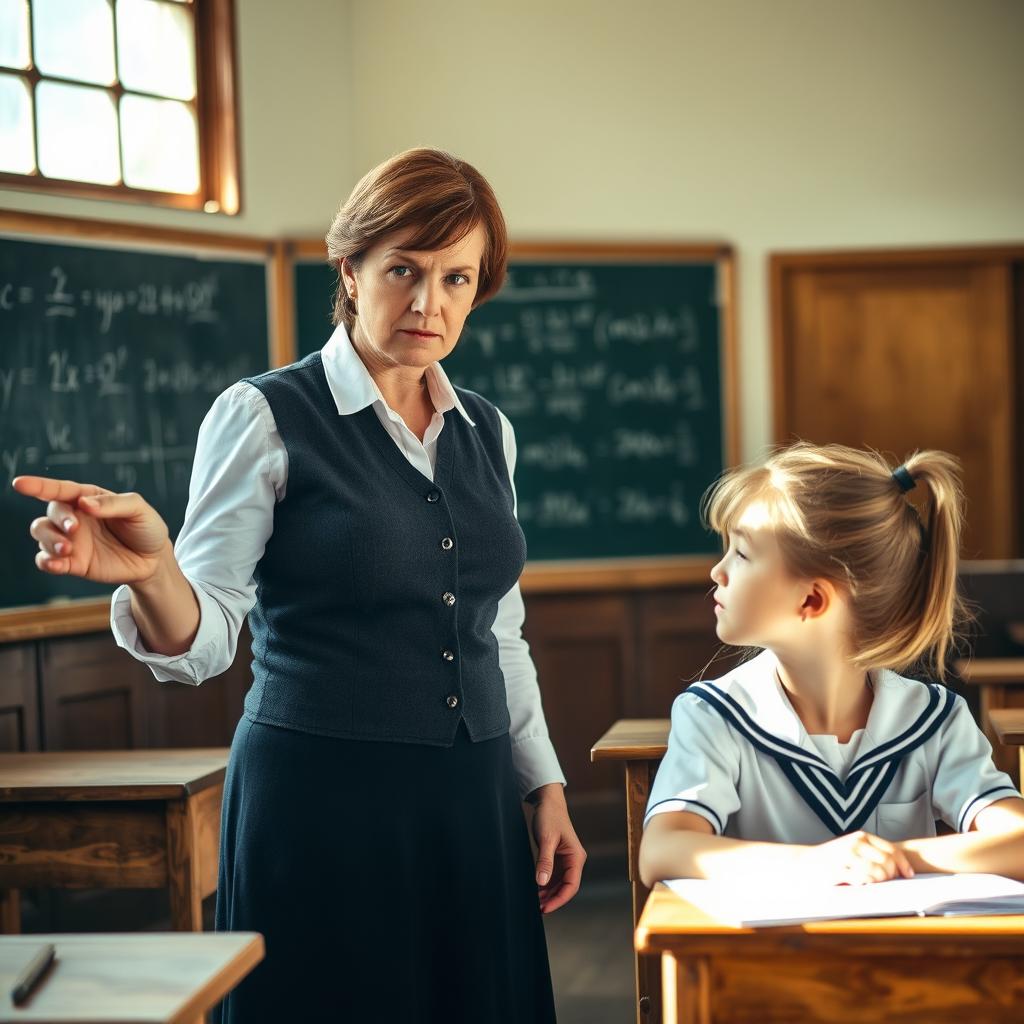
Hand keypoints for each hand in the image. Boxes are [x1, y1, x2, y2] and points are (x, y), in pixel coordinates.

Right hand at [13, 476, 169, 584]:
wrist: (154, 559)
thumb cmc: (146, 527)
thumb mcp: (138, 509)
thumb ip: (112, 504)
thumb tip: (83, 503)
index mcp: (88, 498)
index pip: (60, 489)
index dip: (38, 485)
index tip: (20, 484)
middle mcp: (74, 517)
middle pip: (51, 512)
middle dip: (59, 519)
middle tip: (75, 528)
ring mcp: (71, 540)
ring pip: (42, 534)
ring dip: (49, 540)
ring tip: (67, 548)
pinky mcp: (72, 562)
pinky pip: (47, 560)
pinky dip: (46, 561)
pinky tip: (55, 563)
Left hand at [528, 784, 585, 912]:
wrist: (547, 802)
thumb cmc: (550, 817)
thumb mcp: (546, 839)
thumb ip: (545, 861)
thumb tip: (541, 882)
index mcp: (576, 857)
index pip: (571, 885)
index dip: (559, 899)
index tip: (546, 908)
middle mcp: (573, 861)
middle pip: (566, 887)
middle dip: (553, 899)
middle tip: (538, 909)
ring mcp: (565, 860)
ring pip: (559, 883)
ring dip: (548, 894)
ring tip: (535, 903)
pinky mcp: (556, 858)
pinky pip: (553, 876)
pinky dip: (545, 885)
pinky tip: (535, 891)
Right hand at [798, 830, 914, 885]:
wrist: (806, 862)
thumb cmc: (833, 858)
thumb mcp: (852, 848)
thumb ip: (872, 852)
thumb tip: (899, 867)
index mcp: (861, 837)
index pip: (891, 849)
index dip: (904, 864)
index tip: (909, 875)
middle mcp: (855, 843)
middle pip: (887, 862)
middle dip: (892, 875)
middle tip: (888, 882)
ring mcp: (846, 856)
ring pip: (878, 872)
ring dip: (880, 881)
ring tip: (872, 883)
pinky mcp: (839, 870)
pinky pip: (863, 880)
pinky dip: (867, 884)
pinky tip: (860, 883)